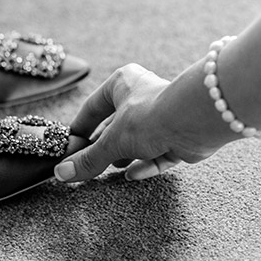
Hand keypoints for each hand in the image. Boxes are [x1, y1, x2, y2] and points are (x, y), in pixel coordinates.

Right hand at [54, 63, 223, 182]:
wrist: (197, 120)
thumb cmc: (151, 115)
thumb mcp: (112, 141)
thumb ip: (88, 159)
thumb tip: (62, 173)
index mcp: (122, 84)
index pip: (93, 107)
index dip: (80, 128)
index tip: (68, 146)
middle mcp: (142, 97)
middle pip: (115, 126)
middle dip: (102, 146)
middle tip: (87, 163)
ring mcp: (162, 117)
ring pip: (138, 140)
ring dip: (124, 155)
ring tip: (109, 169)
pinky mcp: (179, 137)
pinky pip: (158, 154)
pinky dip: (145, 165)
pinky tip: (132, 176)